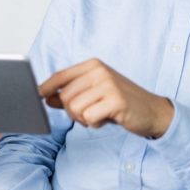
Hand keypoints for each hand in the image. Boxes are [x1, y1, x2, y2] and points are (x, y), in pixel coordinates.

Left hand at [38, 58, 174, 138]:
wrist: (153, 111)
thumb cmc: (120, 102)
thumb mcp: (94, 94)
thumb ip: (71, 94)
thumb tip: (46, 97)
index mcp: (92, 65)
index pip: (60, 76)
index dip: (45, 88)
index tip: (36, 96)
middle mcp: (99, 70)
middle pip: (65, 96)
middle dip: (72, 112)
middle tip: (90, 114)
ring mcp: (108, 84)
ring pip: (74, 108)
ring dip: (84, 119)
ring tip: (100, 115)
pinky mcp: (115, 100)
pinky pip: (89, 117)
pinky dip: (95, 124)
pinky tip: (108, 119)